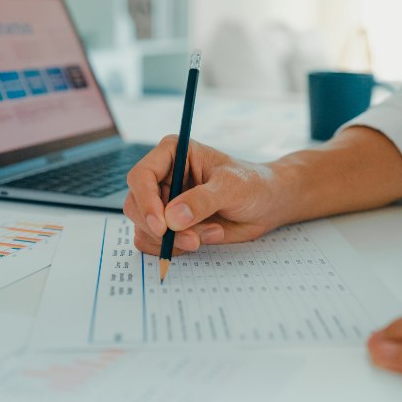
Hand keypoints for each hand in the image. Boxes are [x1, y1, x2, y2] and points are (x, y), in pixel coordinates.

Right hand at [124, 136, 281, 254]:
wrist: (266, 204)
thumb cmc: (251, 185)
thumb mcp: (231, 187)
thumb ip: (202, 201)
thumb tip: (172, 218)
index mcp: (171, 153)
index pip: (141, 176)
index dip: (146, 202)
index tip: (162, 226)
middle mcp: (162, 177)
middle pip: (136, 206)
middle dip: (162, 229)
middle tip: (193, 240)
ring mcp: (163, 202)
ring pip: (144, 228)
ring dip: (173, 240)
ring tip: (210, 232)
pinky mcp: (169, 225)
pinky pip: (154, 242)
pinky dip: (175, 247)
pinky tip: (204, 237)